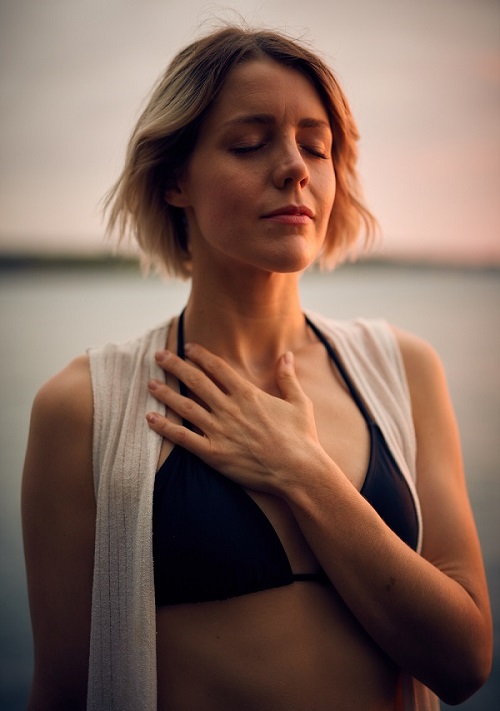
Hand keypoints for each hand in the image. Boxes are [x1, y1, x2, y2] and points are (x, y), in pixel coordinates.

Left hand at [146, 343, 322, 493]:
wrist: (298, 470)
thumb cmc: (301, 438)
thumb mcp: (299, 402)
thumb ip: (287, 377)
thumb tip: (287, 354)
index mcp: (248, 394)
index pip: (217, 368)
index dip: (200, 355)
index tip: (187, 347)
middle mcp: (229, 408)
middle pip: (196, 381)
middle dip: (175, 366)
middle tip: (159, 356)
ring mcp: (219, 431)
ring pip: (185, 406)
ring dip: (165, 393)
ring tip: (150, 383)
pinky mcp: (213, 453)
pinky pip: (183, 438)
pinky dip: (165, 427)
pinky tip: (150, 418)